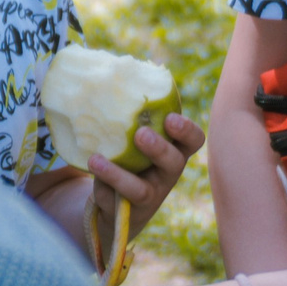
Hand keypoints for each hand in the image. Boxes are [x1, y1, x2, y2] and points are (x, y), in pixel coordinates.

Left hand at [88, 113, 206, 239]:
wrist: (116, 203)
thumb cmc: (130, 156)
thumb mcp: (135, 138)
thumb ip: (132, 118)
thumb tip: (110, 75)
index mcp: (174, 150)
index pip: (194, 140)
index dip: (187, 130)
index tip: (170, 118)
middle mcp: (167, 174)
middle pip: (175, 163)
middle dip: (159, 148)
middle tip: (141, 134)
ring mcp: (150, 195)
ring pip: (143, 190)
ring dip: (120, 175)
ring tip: (97, 160)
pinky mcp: (128, 210)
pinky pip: (116, 199)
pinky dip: (104, 180)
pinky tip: (92, 163)